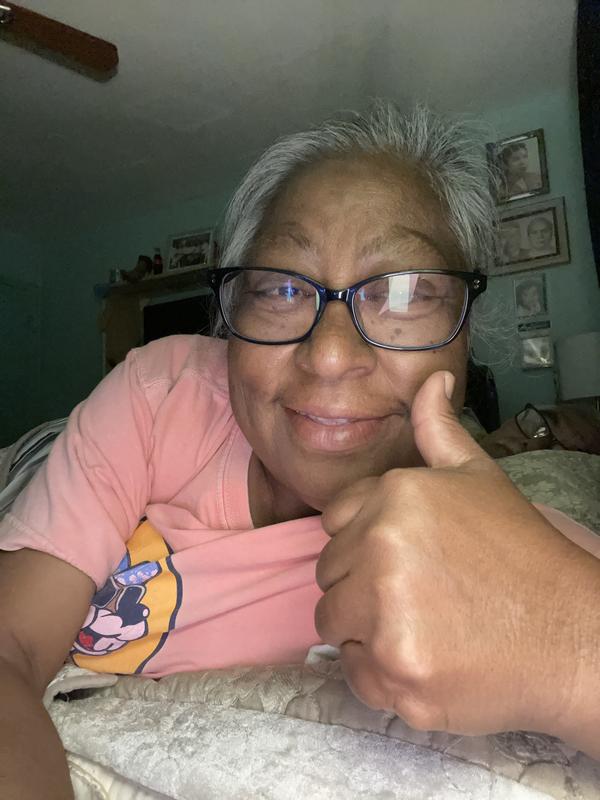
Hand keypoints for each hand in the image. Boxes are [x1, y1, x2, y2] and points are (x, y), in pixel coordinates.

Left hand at [315, 371, 594, 740]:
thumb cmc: (521, 553)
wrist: (573, 634)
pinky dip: (379, 672)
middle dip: (361, 584)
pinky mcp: (395, 674)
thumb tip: (432, 378)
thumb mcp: (480, 476)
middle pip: (329, 574)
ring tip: (420, 626)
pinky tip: (424, 658)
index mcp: (395, 497)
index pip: (332, 523)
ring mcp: (385, 616)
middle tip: (418, 595)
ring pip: (334, 622)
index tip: (402, 558)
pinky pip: (354, 672)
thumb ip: (439, 428)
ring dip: (365, 628)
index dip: (364, 542)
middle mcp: (381, 550)